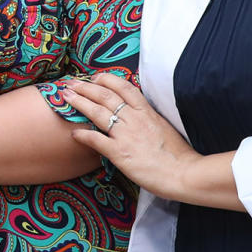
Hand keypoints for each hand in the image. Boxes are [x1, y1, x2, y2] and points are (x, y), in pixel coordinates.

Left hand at [63, 71, 198, 198]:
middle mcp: (135, 119)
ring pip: (97, 112)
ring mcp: (126, 135)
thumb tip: (138, 116)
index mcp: (147, 112)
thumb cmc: (179, 155)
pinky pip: (96, 140)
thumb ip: (149, 120)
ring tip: (65, 97)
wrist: (186, 174)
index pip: (124, 87)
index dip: (106, 80)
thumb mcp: (164, 128)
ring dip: (79, 103)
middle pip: (106, 96)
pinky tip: (74, 134)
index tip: (95, 78)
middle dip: (85, 87)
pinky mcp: (120, 153)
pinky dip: (83, 136)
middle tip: (71, 84)